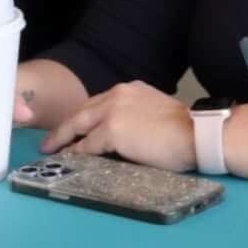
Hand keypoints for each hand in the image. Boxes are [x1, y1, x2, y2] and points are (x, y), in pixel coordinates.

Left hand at [38, 80, 199, 171]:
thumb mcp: (156, 111)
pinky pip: (86, 145)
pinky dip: (75, 153)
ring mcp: (113, 112)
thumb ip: (135, 115)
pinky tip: (68, 159)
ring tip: (51, 151)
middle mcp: (117, 95)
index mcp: (129, 89)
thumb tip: (124, 132)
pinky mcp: (112, 131)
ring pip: (78, 126)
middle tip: (49, 140)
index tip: (72, 127)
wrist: (197, 133)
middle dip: (63, 127)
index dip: (82, 117)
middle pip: (81, 112)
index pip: (97, 103)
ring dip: (62, 140)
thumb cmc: (186, 130)